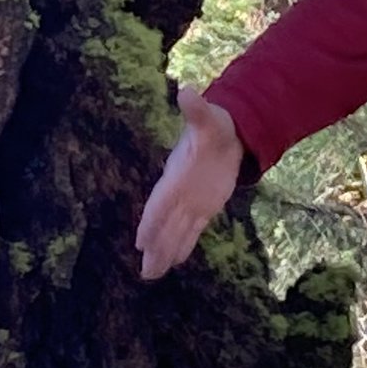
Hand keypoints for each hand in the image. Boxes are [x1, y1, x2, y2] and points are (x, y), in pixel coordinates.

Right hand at [136, 87, 244, 279]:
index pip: (161, 201)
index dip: (151, 220)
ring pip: (175, 232)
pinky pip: (191, 231)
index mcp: (177, 175)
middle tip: (144, 272)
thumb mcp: (208, 117)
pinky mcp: (204, 208)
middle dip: (155, 247)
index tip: (140, 239)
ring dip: (164, 253)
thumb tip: (186, 91)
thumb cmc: (215, 126)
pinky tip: (174, 262)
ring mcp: (190, 203)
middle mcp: (179, 193)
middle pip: (164, 225)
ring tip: (150, 276)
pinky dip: (182, 246)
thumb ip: (196, 109)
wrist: (226, 135)